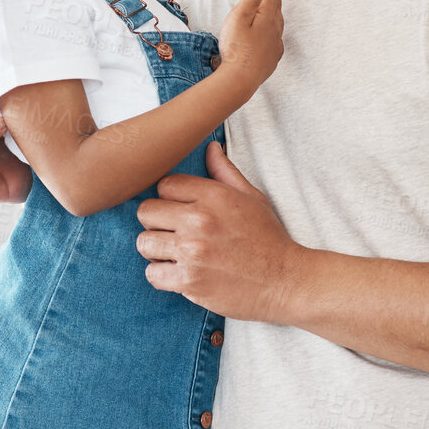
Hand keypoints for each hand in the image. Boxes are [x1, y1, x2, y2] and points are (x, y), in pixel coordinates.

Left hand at [136, 141, 301, 321]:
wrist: (285, 281)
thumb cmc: (268, 238)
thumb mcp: (252, 198)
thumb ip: (225, 172)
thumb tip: (210, 147)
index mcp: (213, 196)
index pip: (164, 185)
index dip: (170, 198)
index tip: (180, 211)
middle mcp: (199, 221)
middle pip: (146, 212)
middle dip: (157, 222)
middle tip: (174, 233)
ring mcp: (192, 252)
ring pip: (144, 243)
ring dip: (156, 250)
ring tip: (175, 254)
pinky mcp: (189, 281)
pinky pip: (152, 274)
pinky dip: (162, 276)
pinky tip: (179, 273)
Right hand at [216, 0, 282, 90]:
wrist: (241, 79)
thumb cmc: (236, 47)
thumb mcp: (239, 17)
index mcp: (267, 17)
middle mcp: (275, 29)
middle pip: (277, 7)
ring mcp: (275, 45)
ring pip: (278, 23)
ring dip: (276, 12)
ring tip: (273, 6)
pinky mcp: (271, 58)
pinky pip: (276, 39)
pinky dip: (274, 30)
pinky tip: (271, 35)